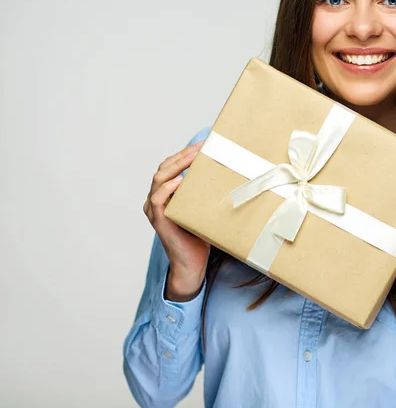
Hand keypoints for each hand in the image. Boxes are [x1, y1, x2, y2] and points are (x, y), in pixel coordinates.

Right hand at [143, 140, 210, 300]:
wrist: (193, 265)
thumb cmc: (200, 236)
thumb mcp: (203, 208)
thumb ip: (205, 191)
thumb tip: (230, 172)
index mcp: (165, 193)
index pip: (171, 166)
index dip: (185, 153)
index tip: (204, 143)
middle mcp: (156, 198)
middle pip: (164, 167)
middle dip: (183, 154)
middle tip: (202, 146)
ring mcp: (154, 209)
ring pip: (159, 178)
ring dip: (177, 165)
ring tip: (195, 157)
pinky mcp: (157, 220)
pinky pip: (157, 198)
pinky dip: (168, 187)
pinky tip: (181, 181)